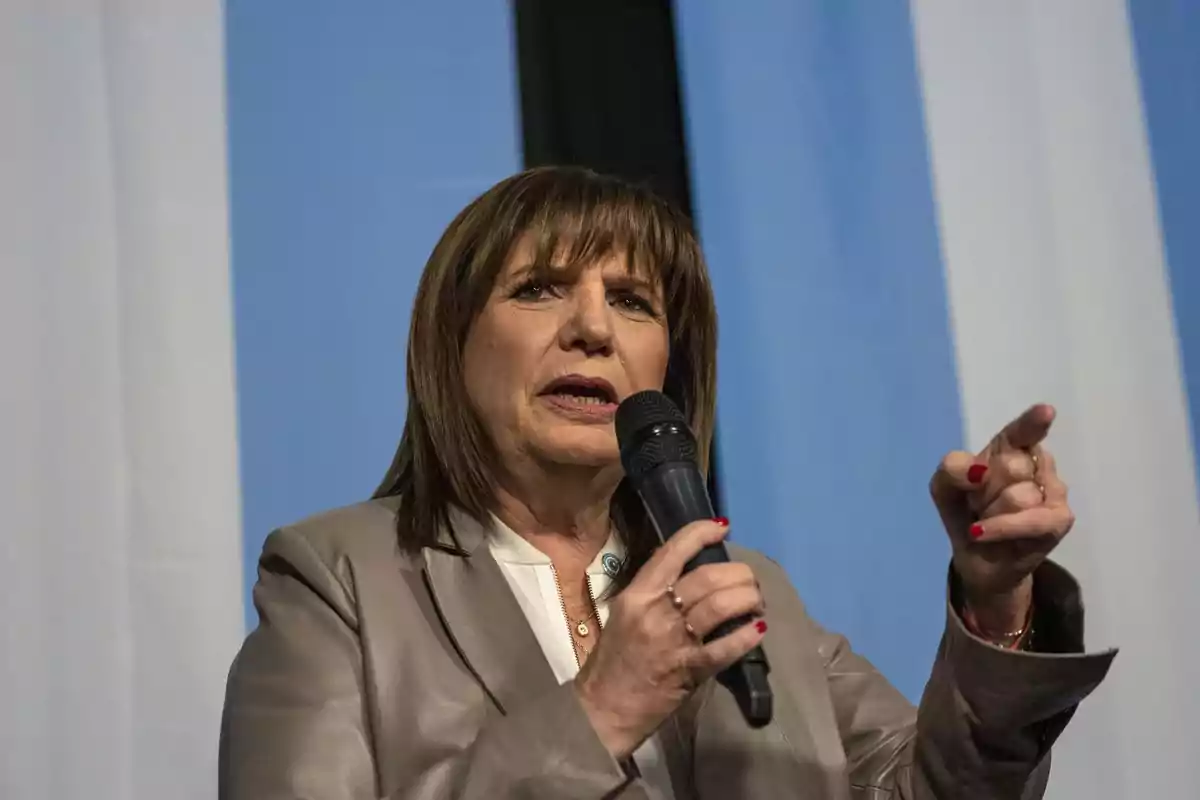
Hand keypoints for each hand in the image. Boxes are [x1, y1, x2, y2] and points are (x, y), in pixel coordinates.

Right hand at [574, 519, 765, 758]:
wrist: (605, 707)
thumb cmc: (614, 658)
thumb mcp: (625, 612)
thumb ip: (653, 590)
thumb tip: (685, 566)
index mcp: (637, 595)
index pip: (672, 552)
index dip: (700, 533)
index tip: (722, 527)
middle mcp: (656, 612)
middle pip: (707, 578)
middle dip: (738, 574)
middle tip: (749, 580)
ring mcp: (674, 641)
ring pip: (721, 606)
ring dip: (748, 599)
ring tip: (756, 602)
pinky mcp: (690, 670)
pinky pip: (726, 647)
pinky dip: (747, 636)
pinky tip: (757, 629)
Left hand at [930, 404, 1074, 633]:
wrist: (976, 557)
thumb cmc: (965, 512)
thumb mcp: (944, 487)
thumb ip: (952, 468)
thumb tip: (979, 471)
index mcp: (1010, 448)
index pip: (1022, 431)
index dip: (1032, 422)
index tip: (1045, 412)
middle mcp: (1037, 464)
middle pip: (1009, 465)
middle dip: (983, 490)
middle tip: (980, 503)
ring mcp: (1053, 490)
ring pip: (1017, 495)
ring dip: (992, 513)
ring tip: (991, 519)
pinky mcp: (1059, 520)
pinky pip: (1030, 520)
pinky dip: (1001, 528)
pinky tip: (982, 532)